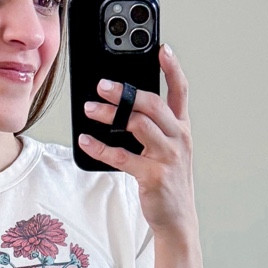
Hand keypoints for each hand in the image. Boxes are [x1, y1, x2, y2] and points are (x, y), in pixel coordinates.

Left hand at [79, 44, 196, 237]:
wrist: (177, 219)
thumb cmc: (167, 180)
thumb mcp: (167, 149)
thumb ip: (152, 126)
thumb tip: (118, 104)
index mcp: (181, 128)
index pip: (180, 91)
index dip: (172, 68)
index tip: (161, 47)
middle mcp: (178, 139)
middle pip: (153, 104)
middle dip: (126, 91)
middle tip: (101, 85)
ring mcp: (167, 158)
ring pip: (138, 125)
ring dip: (110, 115)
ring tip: (90, 109)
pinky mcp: (153, 176)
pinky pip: (122, 157)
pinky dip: (100, 147)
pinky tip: (86, 140)